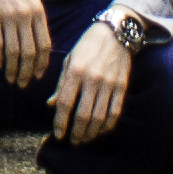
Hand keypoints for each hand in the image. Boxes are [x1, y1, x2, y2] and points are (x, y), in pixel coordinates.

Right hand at [0, 0, 55, 90]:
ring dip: (12, 69)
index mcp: (38, 12)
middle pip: (30, 52)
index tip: (37, 76)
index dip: (42, 64)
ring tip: (10, 79)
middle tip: (23, 84)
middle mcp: (26, 16)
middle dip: (27, 72)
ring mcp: (9, 16)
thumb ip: (36, 18)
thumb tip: (38, 43)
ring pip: (13, 51)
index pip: (44, 45)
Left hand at [51, 17, 134, 144]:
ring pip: (99, 117)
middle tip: (72, 141)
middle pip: (83, 114)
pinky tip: (100, 131)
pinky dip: (107, 126)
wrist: (116, 33)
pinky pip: (115, 112)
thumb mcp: (69, 60)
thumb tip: (50, 105)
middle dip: (76, 132)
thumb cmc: (87, 46)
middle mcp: (92, 79)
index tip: (58, 134)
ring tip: (84, 139)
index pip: (64, 103)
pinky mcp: (122, 87)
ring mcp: (109, 84)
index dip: (60, 122)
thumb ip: (61, 84)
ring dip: (91, 132)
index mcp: (75, 71)